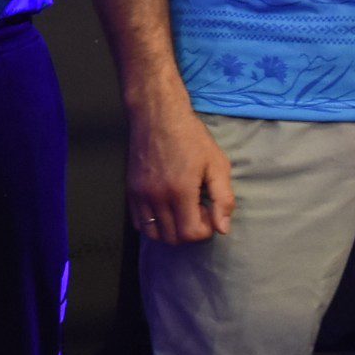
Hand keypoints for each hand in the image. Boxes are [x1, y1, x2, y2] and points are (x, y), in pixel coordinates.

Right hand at [128, 103, 233, 243]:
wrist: (157, 116)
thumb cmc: (191, 137)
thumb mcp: (217, 164)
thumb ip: (223, 198)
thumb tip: (223, 229)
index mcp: (180, 191)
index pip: (190, 234)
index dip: (205, 230)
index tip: (209, 212)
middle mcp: (156, 197)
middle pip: (172, 238)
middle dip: (190, 231)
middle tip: (198, 210)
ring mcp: (140, 195)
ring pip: (153, 234)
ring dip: (171, 230)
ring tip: (181, 210)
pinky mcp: (130, 191)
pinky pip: (139, 223)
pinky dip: (154, 224)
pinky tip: (166, 208)